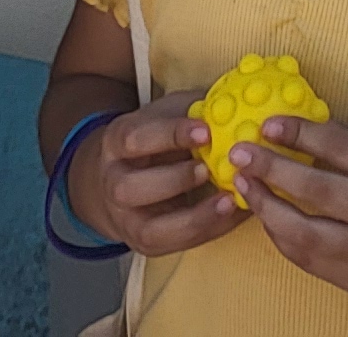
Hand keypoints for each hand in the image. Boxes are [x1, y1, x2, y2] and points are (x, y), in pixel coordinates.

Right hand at [73, 91, 250, 257]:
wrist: (125, 175)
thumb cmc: (156, 138)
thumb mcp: (167, 114)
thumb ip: (192, 110)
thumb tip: (234, 103)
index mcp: (116, 143)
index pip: (136, 139)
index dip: (170, 135)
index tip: (206, 130)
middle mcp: (113, 184)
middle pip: (129, 188)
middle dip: (174, 180)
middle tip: (210, 170)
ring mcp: (126, 219)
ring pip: (149, 229)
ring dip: (193, 217)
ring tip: (227, 200)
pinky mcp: (145, 242)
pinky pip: (174, 244)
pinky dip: (207, 230)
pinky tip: (233, 214)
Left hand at [237, 113, 347, 321]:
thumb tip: (314, 140)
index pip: (341, 146)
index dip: (301, 133)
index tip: (271, 123)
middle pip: (313, 187)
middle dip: (270, 167)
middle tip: (239, 152)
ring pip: (301, 229)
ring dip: (265, 206)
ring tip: (243, 186)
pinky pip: (308, 258)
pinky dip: (282, 237)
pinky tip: (269, 220)